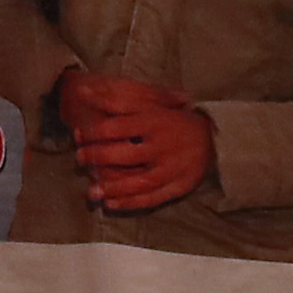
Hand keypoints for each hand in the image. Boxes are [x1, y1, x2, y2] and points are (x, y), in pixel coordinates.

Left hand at [57, 71, 212, 216]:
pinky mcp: (178, 186)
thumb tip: (82, 89)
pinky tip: (111, 203)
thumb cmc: (174, 117)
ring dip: (111, 188)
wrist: (215, 138)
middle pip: (124, 155)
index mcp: (154, 120)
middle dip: (97, 159)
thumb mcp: (150, 101)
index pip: (115, 127)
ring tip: (90, 191)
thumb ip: (117, 97)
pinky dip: (129, 203)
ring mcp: (171, 168)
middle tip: (79, 159)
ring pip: (137, 181)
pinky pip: (152, 198)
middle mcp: (162, 145)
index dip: (92, 132)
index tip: (77, 134)